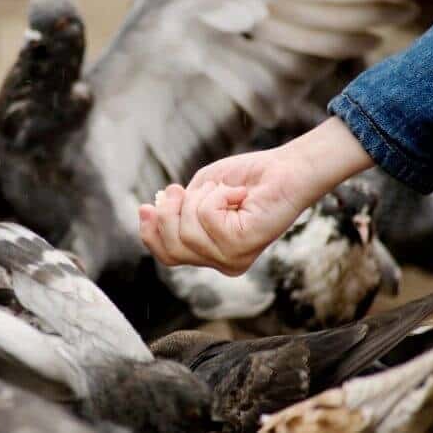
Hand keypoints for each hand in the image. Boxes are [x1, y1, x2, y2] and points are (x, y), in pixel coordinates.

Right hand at [139, 117, 373, 274]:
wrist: (286, 170)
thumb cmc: (246, 179)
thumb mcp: (199, 193)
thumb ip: (175, 209)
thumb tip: (146, 211)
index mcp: (211, 253)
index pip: (167, 257)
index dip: (150, 233)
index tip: (146, 206)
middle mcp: (221, 262)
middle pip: (171, 246)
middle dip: (169, 212)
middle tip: (181, 189)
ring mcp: (231, 259)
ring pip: (186, 230)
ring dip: (199, 198)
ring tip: (221, 189)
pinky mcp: (241, 247)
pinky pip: (206, 216)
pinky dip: (217, 194)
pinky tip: (238, 193)